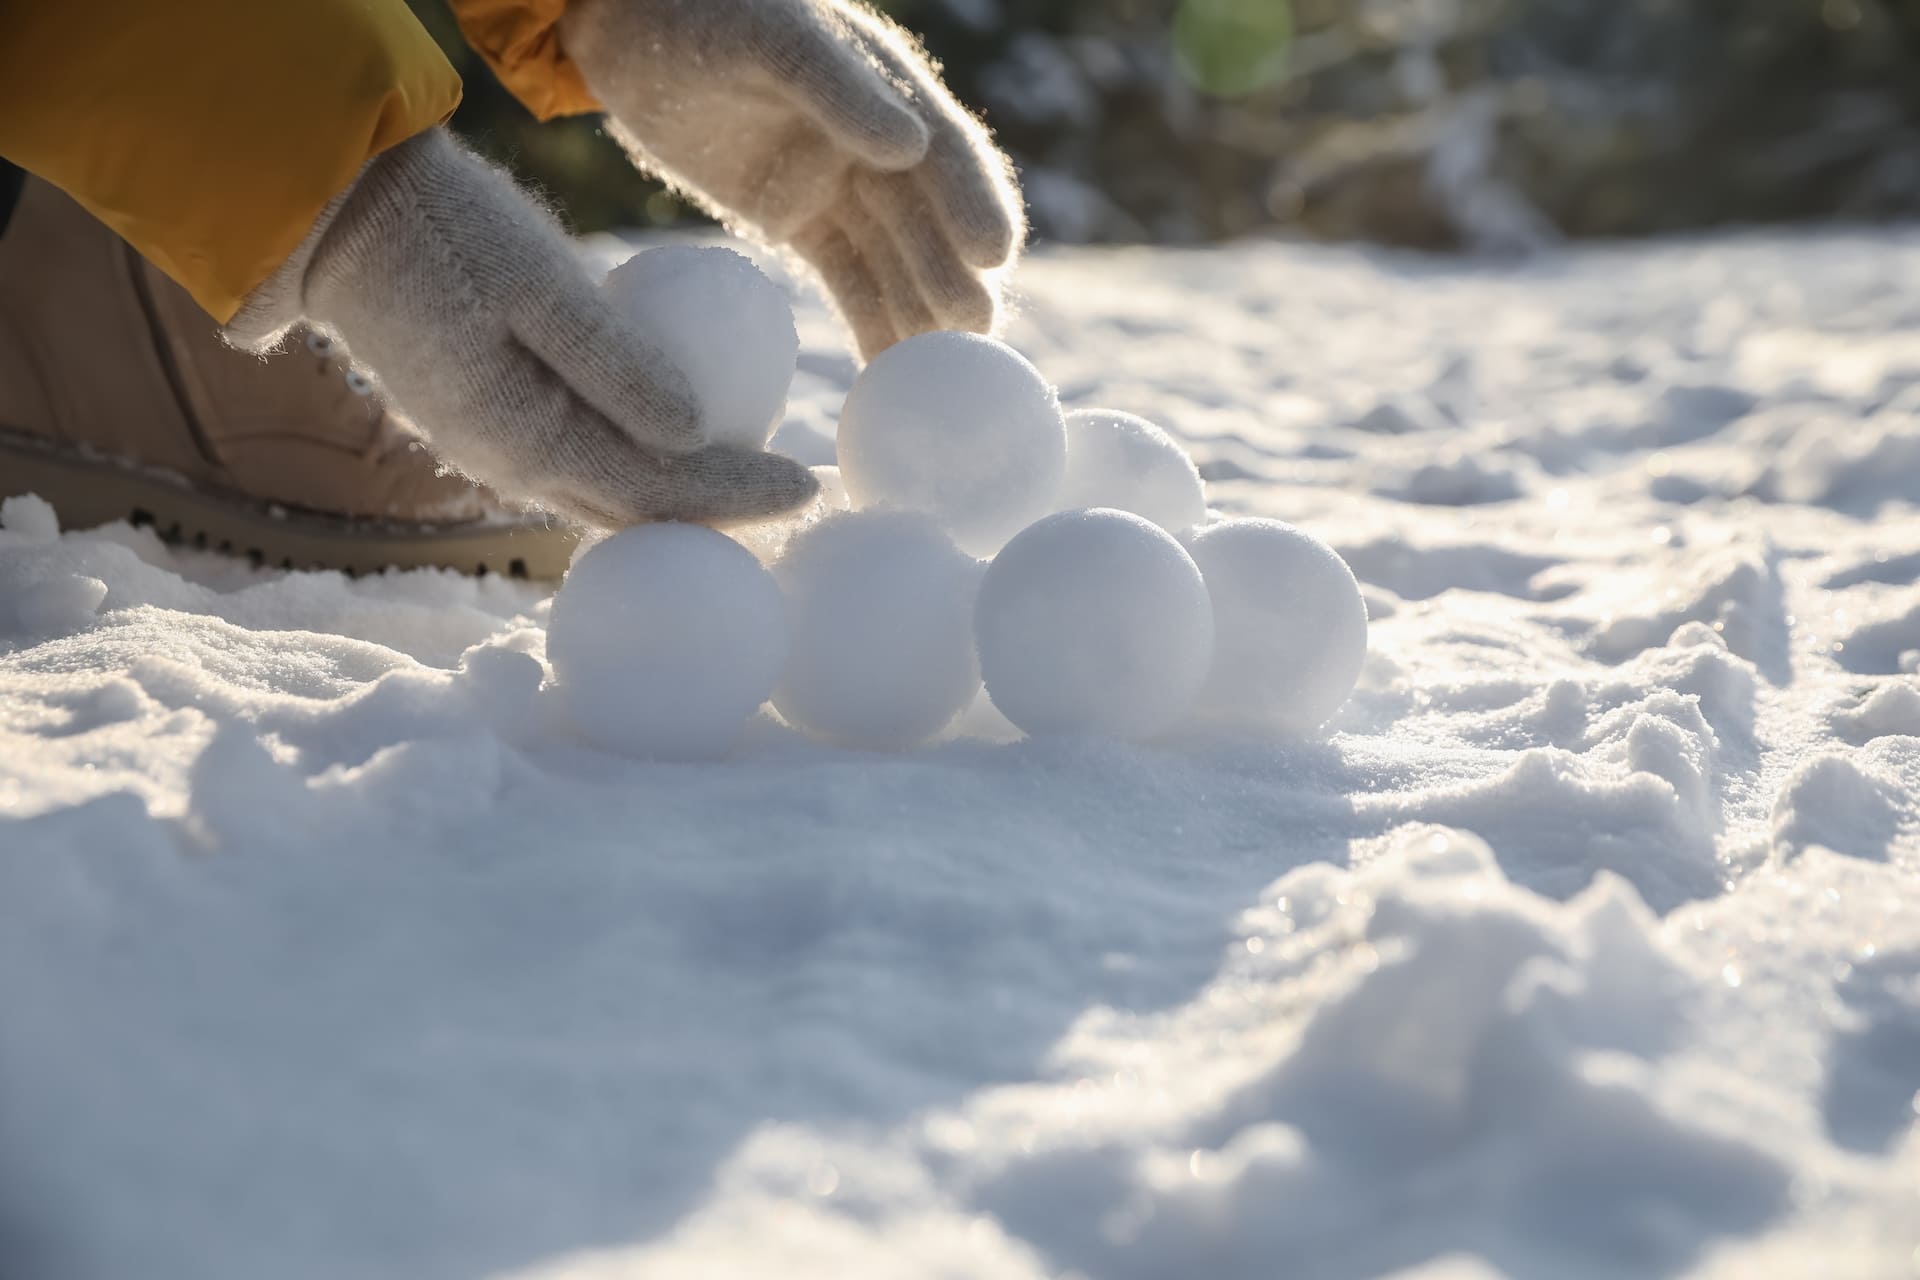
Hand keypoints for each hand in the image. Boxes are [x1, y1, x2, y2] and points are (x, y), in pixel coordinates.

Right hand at [227, 129, 816, 528]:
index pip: (661, 492)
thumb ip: (616, 363)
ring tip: (744, 478)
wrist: (339, 217)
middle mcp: (511, 466)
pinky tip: (669, 440)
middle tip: (791, 499)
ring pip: (603, 495)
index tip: (810, 486)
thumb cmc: (446, 233)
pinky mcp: (481, 421)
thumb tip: (697, 435)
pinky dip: (630, 464)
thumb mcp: (541, 283)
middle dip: (716, 513)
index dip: (740, 494)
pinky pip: (574, 462)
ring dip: (673, 497)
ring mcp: (491, 449)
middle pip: (636, 512)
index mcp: (529, 442)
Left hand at [561, 0, 1026, 358]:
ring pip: (892, 257)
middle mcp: (875, 138)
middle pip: (927, 218)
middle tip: (972, 333)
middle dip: (951, 274)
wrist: (623, 28)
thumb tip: (910, 149)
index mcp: (885, 84)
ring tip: (937, 370)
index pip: (945, 151)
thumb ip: (837, 90)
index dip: (974, 202)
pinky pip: (847, 277)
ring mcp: (837, 183)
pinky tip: (888, 368)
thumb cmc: (697, 11)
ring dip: (919, 310)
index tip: (993, 254)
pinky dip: (871, 321)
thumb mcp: (767, 41)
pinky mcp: (796, 219)